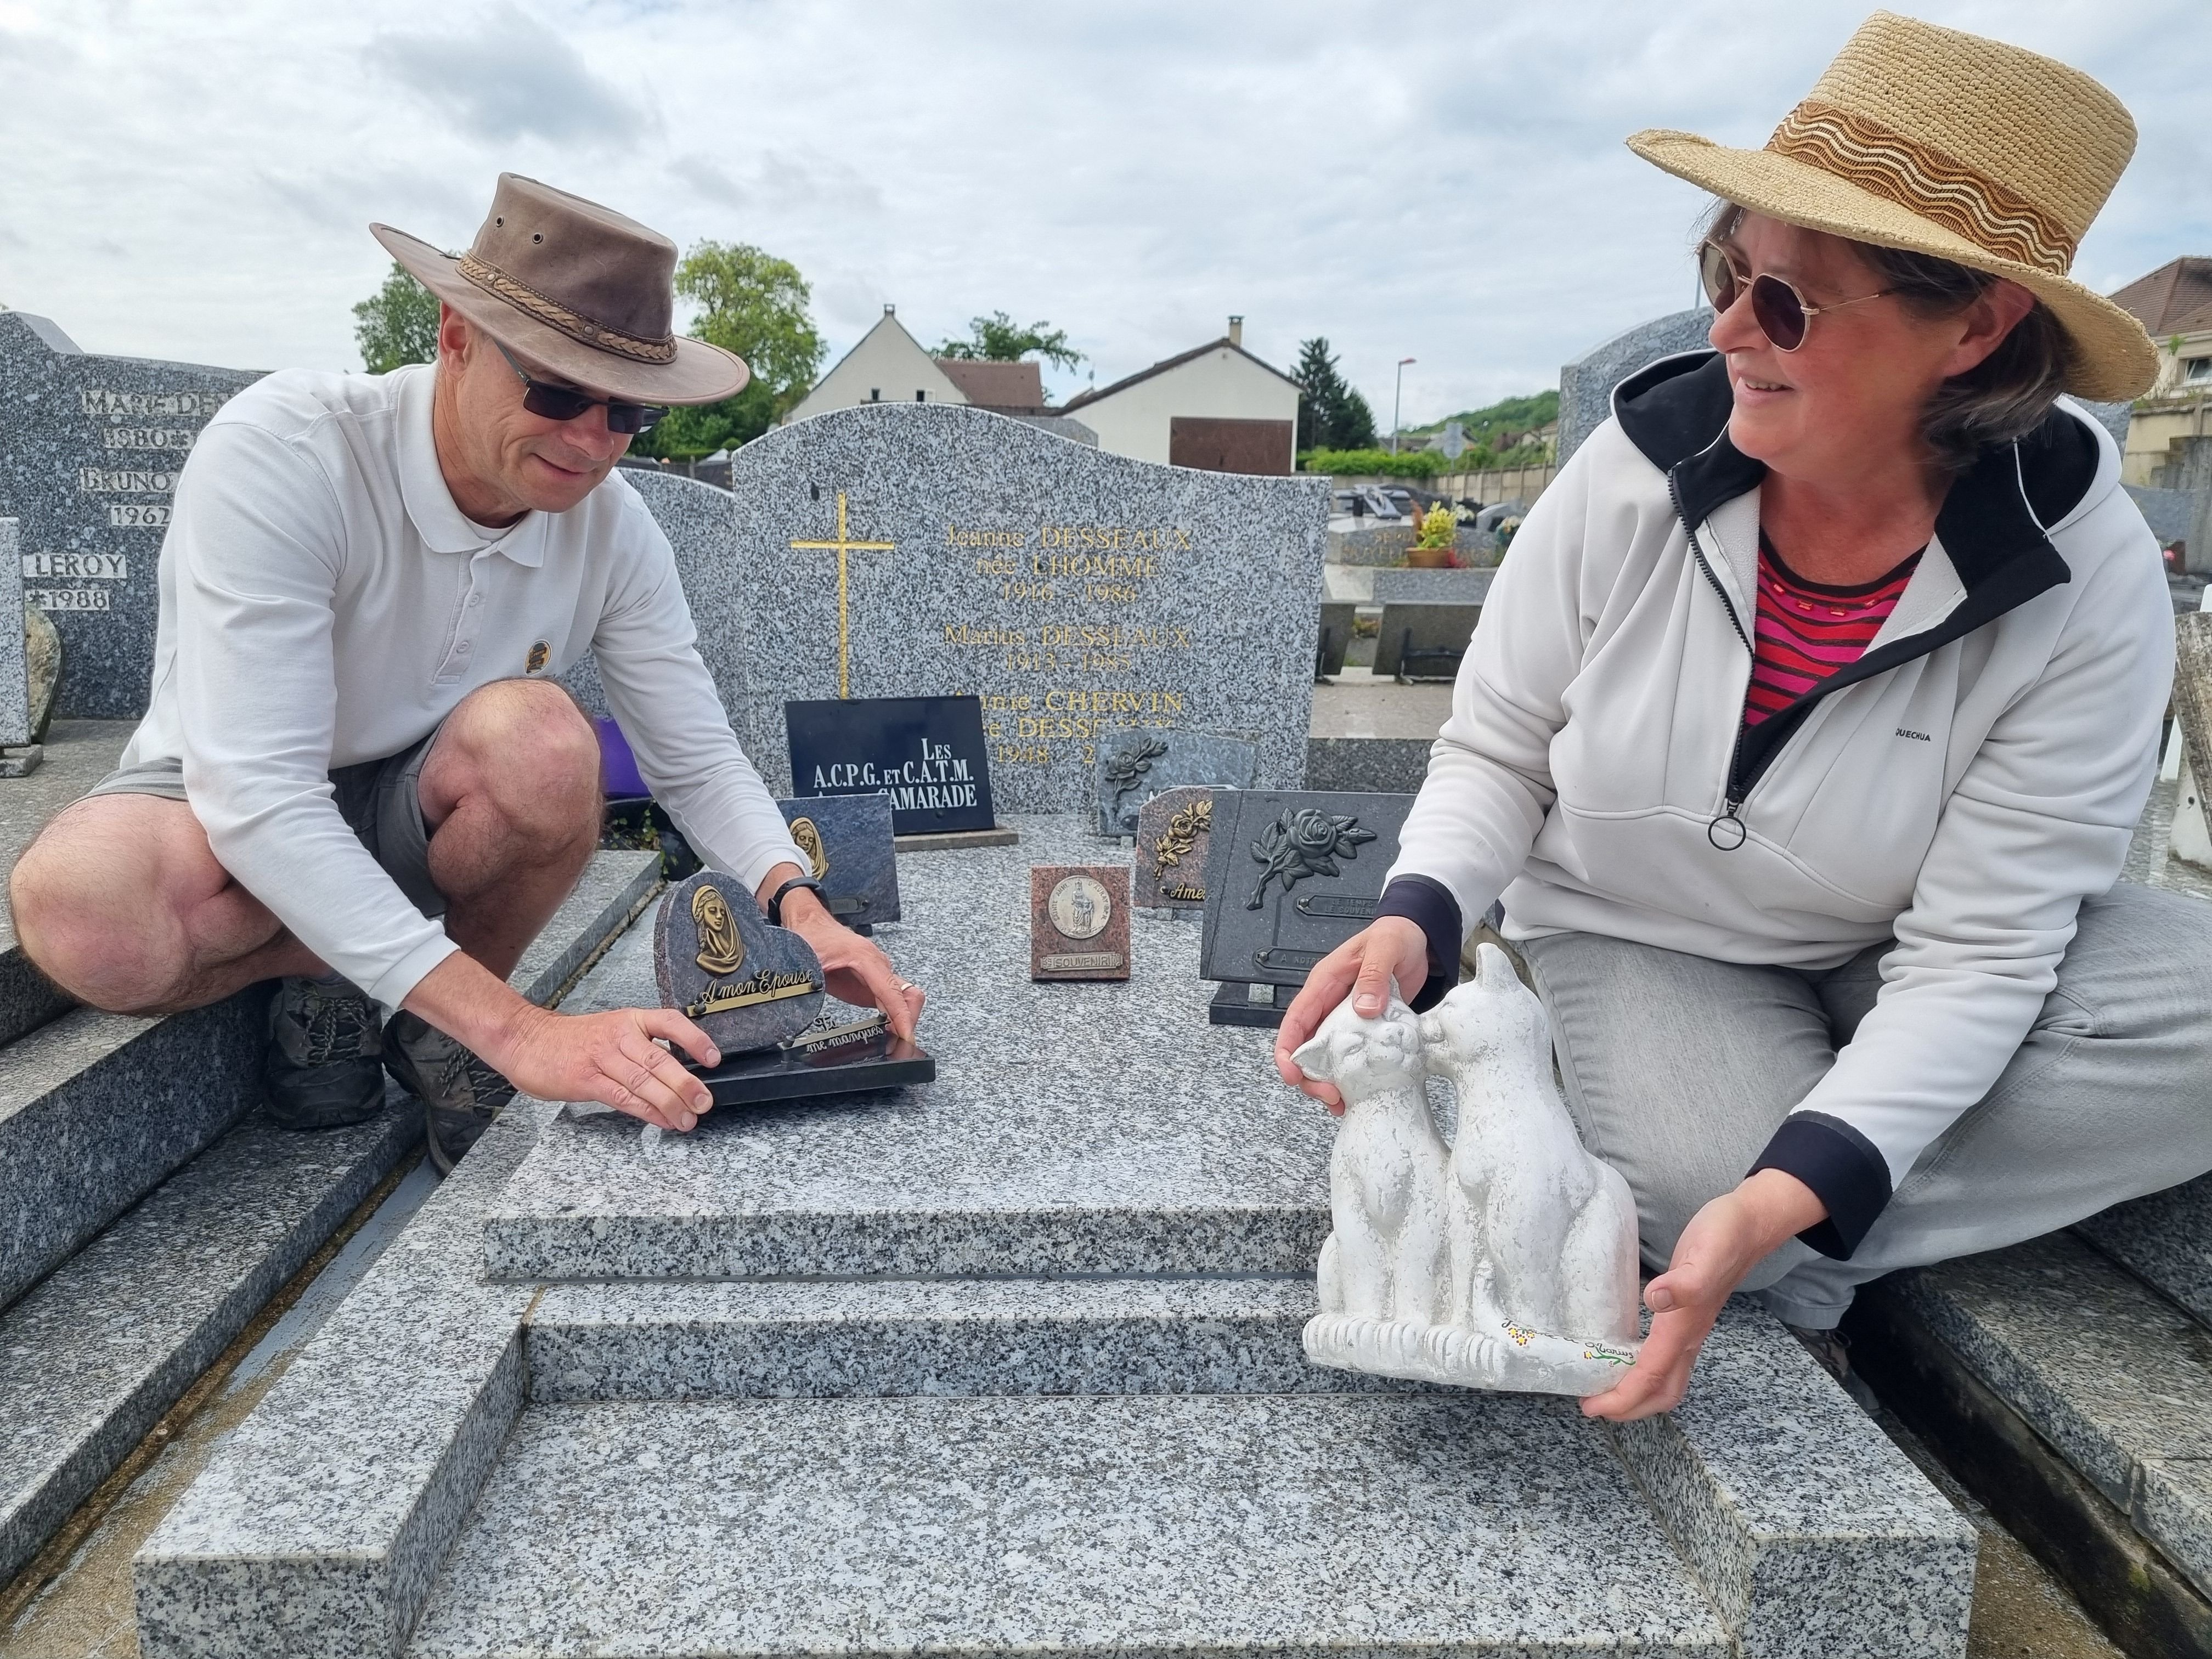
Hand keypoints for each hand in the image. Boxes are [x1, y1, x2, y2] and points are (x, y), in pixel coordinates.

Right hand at [488, 1002, 720, 1131]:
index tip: (713, 1058)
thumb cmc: (571, 1040)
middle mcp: (619, 1035)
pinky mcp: (586, 1080)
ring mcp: (602, 1058)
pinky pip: (623, 1097)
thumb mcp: (611, 1030)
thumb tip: (677, 1073)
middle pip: (660, 1059)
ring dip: (670, 1103)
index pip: (670, 1022)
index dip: (695, 1039)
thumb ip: (640, 1047)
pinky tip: (661, 1121)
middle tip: (705, 1102)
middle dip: (687, 1084)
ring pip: (644, 1082)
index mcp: (630, 1020)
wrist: (526, 1040)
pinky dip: (646, 1112)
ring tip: (688, 1119)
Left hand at [775, 887, 924, 1041]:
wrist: (810, 923)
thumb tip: (806, 1006)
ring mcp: (878, 974)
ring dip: (903, 1023)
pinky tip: (888, 1034)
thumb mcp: (807, 962)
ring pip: (904, 999)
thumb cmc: (811, 935)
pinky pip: (893, 1001)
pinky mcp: (872, 983)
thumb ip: (811, 983)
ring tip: (895, 1046)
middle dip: (909, 1023)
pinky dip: (895, 1019)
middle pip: (909, 996)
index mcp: (865, 959)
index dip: (902, 1017)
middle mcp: (878, 965)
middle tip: (901, 1047)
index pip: (893, 992)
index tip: (906, 1036)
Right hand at [1272, 916, 1427, 1111]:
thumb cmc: (1394, 936)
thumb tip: (1363, 1008)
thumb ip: (1373, 975)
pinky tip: (1358, 1093)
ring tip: (1342, 1103)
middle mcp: (1328, 1005)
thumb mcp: (1385, 948)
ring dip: (1328, 1082)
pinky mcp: (1362, 1029)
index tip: (1292, 1075)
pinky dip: (1350, 1077)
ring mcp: (1344, 1019)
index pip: (1295, 1020)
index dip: (1287, 1051)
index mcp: (1324, 984)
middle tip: (1330, 1096)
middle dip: (1310, 1076)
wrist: (1415, 938)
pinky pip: (1349, 1056)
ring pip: (1324, 1058)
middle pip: (1305, 1048)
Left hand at [1580, 1168, 1826, 1421]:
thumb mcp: (1705, 1252)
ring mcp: (1692, 1331)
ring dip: (1638, 1395)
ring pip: (1668, 1380)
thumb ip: (1685, 1281)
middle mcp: (1689, 1337)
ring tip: (1606, 1392)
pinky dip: (1646, 1373)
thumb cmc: (1725, 1236)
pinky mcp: (1690, 1319)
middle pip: (1662, 1392)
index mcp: (1685, 1327)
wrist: (1751, 1225)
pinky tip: (1626, 1360)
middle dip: (1630, 1408)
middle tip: (1594, 1407)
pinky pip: (1667, 1361)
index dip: (1622, 1398)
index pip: (1650, 1376)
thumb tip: (1654, 1299)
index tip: (1591, 1407)